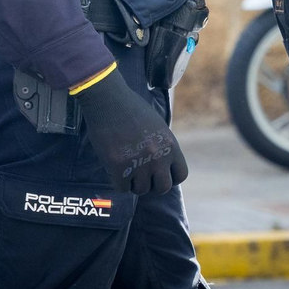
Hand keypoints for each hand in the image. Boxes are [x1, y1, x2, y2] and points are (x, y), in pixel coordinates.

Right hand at [73, 67, 187, 193]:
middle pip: (163, 188)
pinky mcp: (118, 166)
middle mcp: (158, 157)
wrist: (108, 99)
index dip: (169, 176)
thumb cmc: (131, 108)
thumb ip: (162, 147)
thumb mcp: (158, 126)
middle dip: (152, 184)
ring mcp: (138, 163)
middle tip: (141, 175)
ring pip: (141, 189)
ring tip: (126, 170)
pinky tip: (115, 170)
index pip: (180, 175)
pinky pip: (122, 188)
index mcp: (170, 145)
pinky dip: (118, 182)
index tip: (159, 173)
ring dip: (133, 183)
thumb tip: (163, 166)